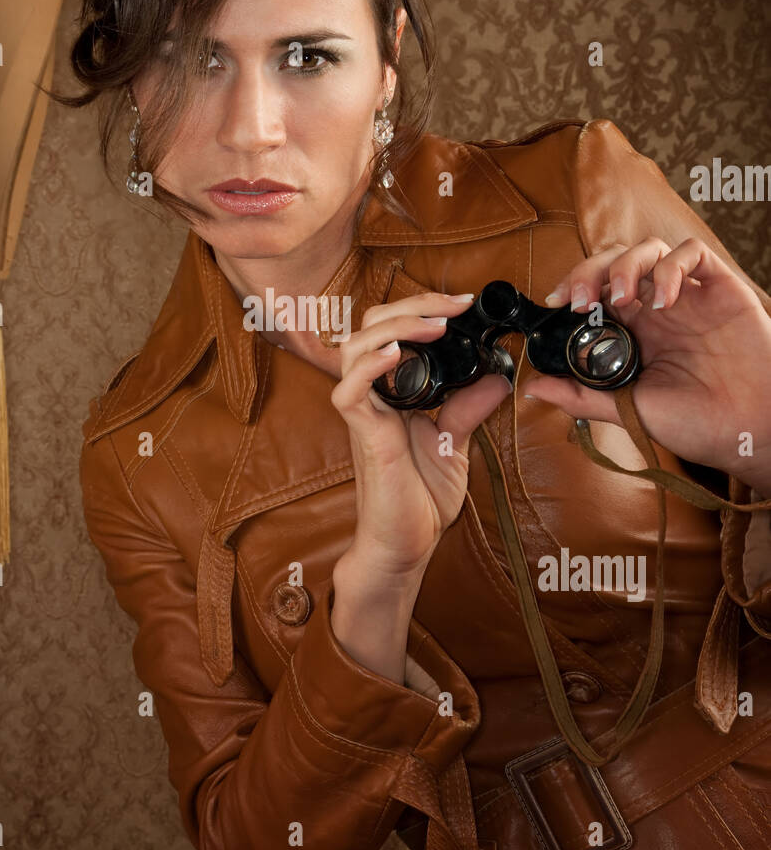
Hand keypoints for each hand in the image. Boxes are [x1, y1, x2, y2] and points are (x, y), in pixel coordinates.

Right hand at [330, 291, 512, 576]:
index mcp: (392, 390)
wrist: (406, 546)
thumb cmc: (421, 499)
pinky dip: (370, 366)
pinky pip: (349, 391)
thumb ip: (469, 408)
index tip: (464, 304)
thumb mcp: (455, 443)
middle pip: (370, 325)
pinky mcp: (360, 435)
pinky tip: (396, 353)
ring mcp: (363, 413)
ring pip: (356, 347)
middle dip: (412, 305)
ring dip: (396, 326)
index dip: (424, 308)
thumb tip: (499, 378)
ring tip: (434, 325)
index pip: (393, 329)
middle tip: (454, 305)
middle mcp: (373, 394)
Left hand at [523, 237, 770, 490]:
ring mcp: (688, 296)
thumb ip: (581, 395)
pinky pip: (692, 253)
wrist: (748, 431)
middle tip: (579, 299)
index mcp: (634, 331)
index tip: (555, 303)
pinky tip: (665, 299)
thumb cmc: (696, 423)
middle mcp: (657, 308)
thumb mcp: (628, 408)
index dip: (573, 286)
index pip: (595, 290)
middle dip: (588, 270)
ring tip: (620, 298)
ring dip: (624, 265)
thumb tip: (532, 386)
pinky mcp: (720, 288)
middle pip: (614, 262)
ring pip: (648, 249)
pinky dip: (670, 267)